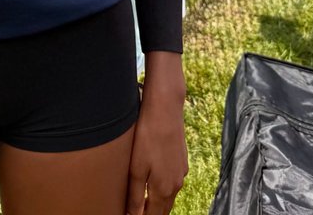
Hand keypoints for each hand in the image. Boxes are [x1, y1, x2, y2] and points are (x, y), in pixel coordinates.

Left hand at [126, 53, 187, 214]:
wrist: (166, 108)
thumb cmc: (148, 136)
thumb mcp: (136, 168)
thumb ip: (135, 195)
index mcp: (164, 190)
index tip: (131, 214)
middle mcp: (176, 184)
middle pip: (163, 209)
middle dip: (150, 212)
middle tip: (135, 210)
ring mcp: (181, 171)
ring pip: (169, 195)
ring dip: (157, 201)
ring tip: (142, 200)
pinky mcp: (182, 159)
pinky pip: (172, 181)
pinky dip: (163, 187)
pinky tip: (154, 180)